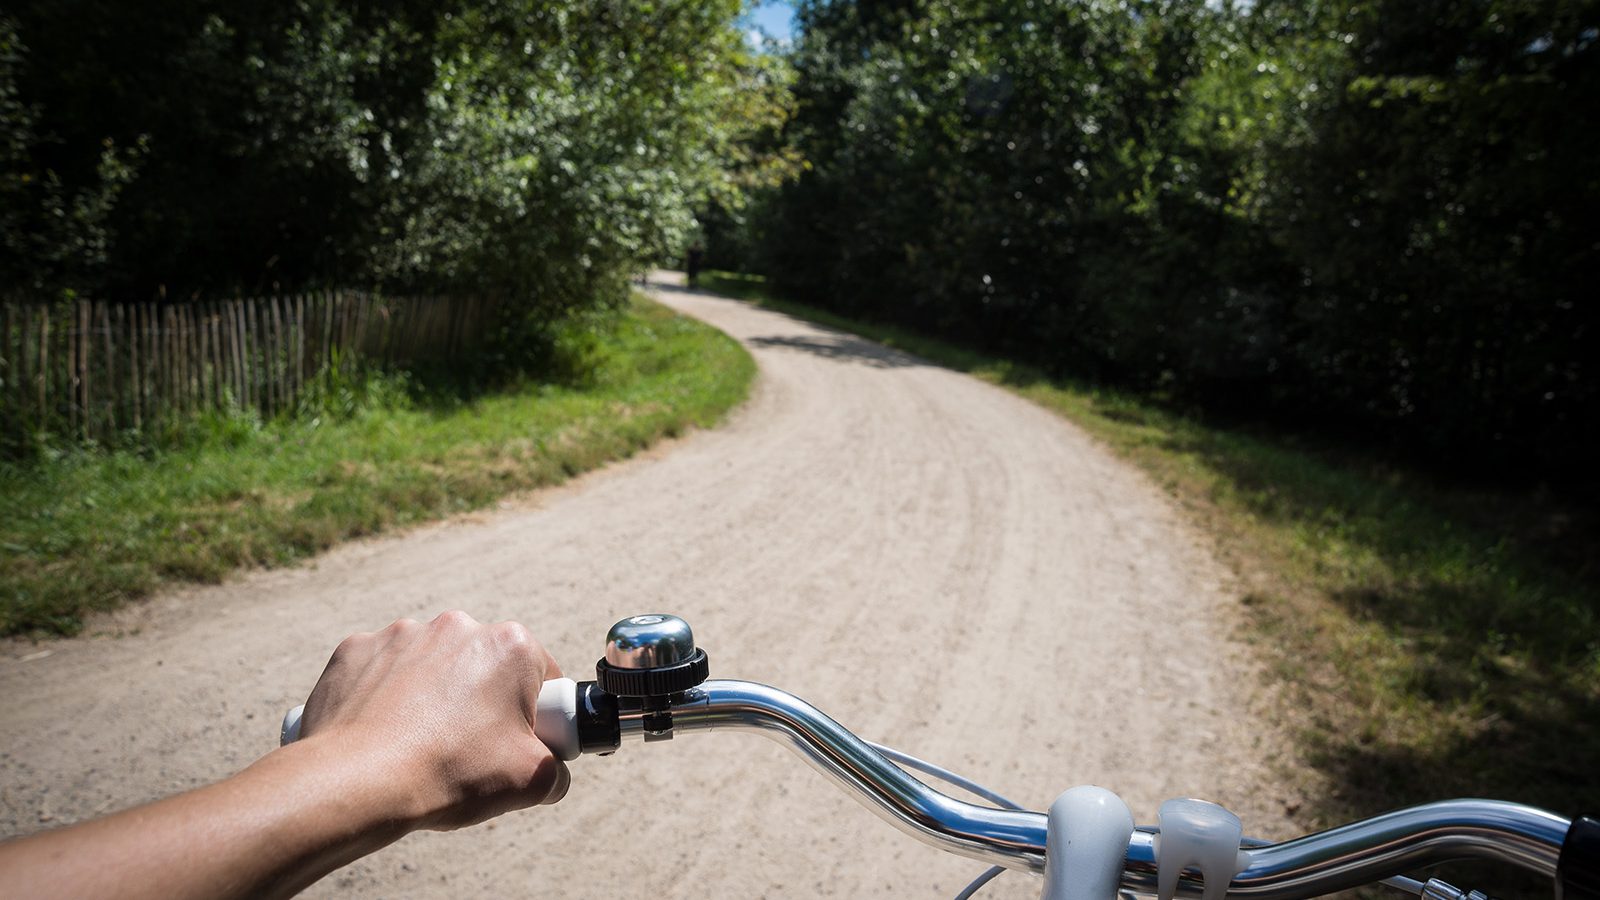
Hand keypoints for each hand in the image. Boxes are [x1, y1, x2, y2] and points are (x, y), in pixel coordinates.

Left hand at [297, 610, 570, 830]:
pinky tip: (382, 734)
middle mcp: (458, 626)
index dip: (535, 715)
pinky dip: (385, 697)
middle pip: (485, 667)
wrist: (356, 783)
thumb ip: (556, 769)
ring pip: (432, 667)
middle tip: (468, 750)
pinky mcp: (356, 650)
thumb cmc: (449, 773)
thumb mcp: (532, 782)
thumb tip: (551, 771)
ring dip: (432, 696)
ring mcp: (401, 633)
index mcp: (510, 646)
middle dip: (482, 702)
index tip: (514, 744)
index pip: (541, 678)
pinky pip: (381, 671)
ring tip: (419, 745)